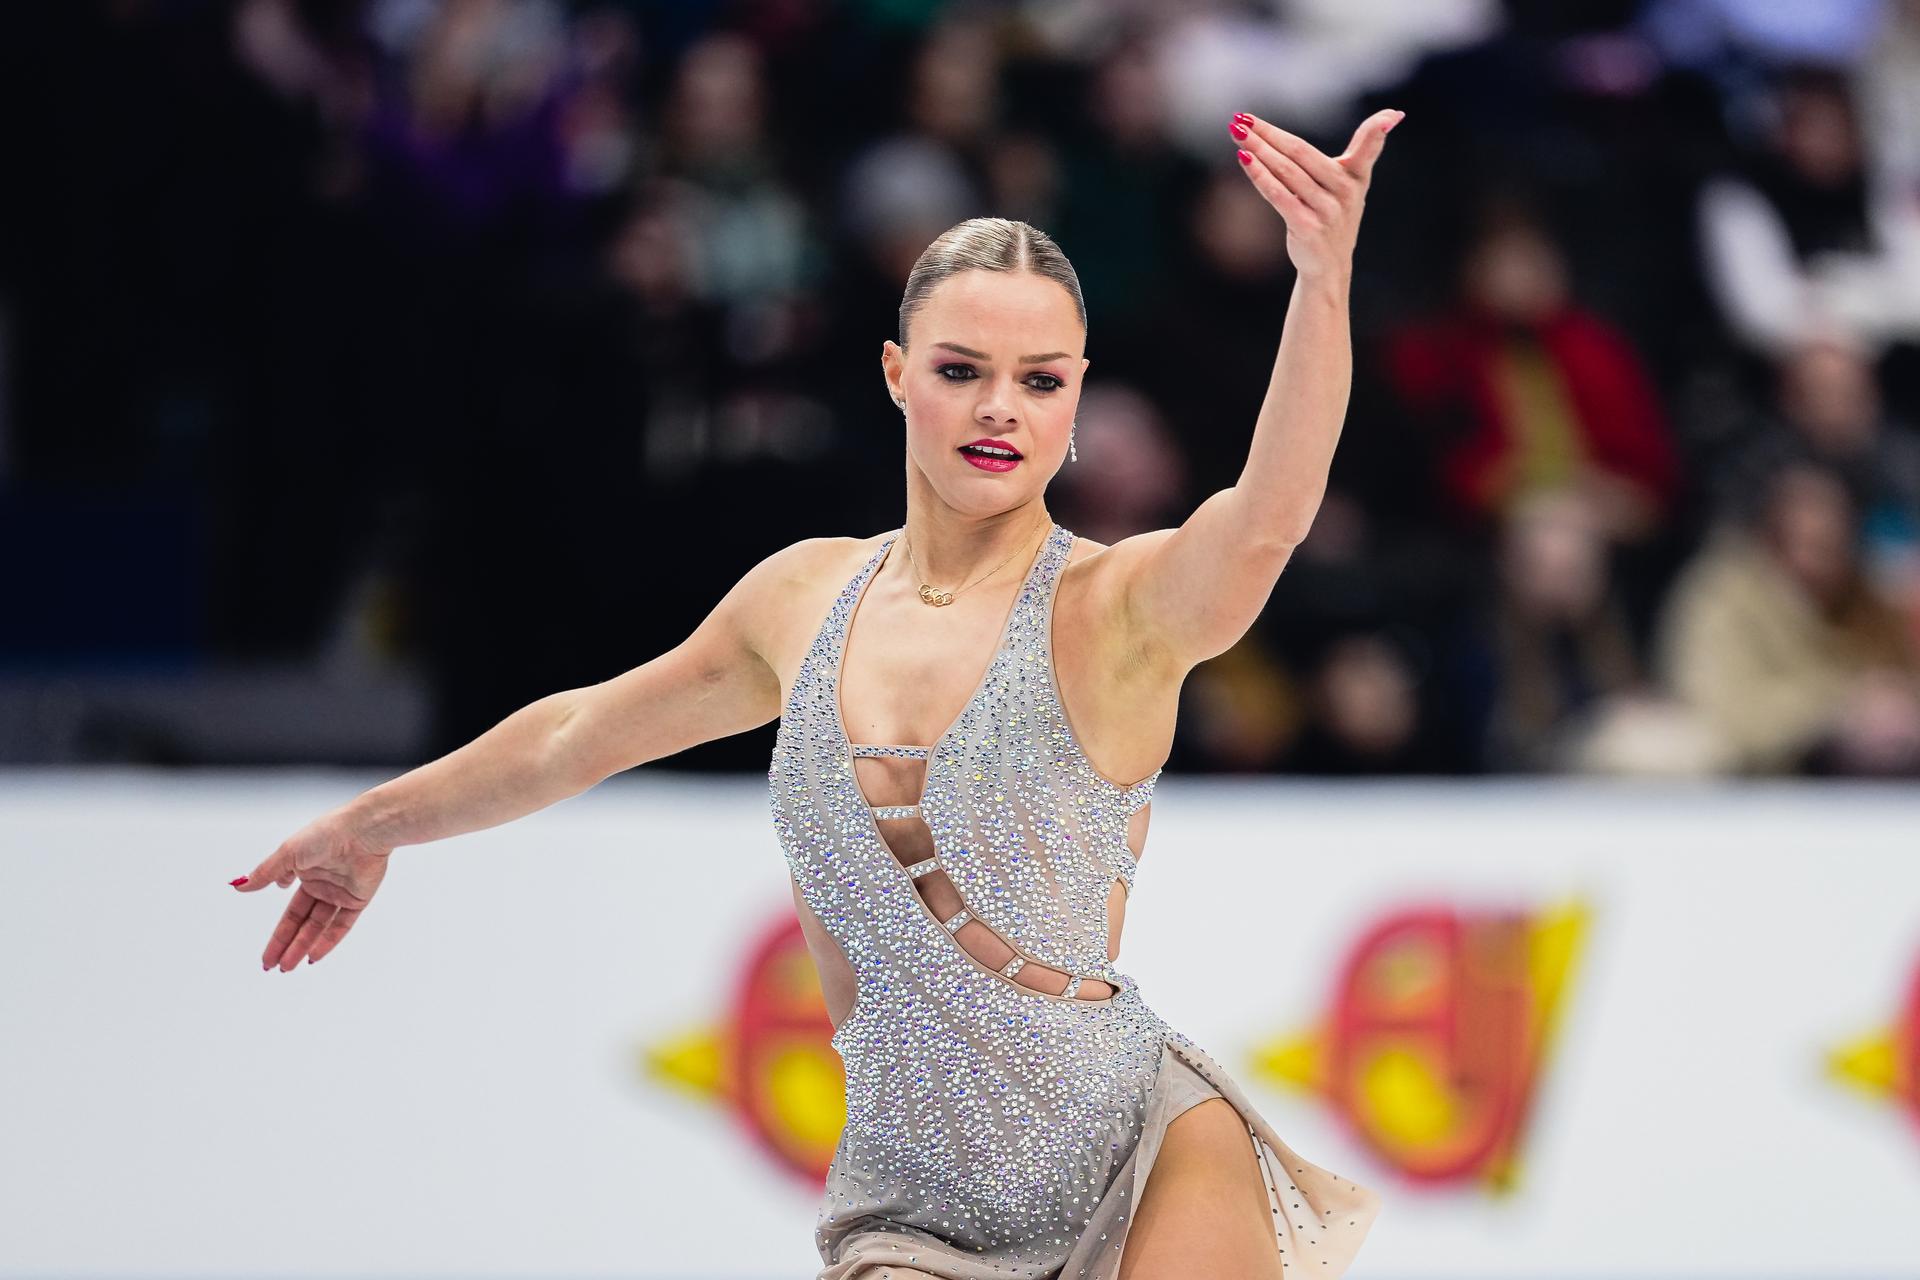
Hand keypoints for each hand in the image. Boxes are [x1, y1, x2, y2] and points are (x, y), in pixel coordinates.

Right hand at [234, 809, 391, 969]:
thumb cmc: (326, 833)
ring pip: (319, 927)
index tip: (265, 954)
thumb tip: (240, 886)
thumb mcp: (288, 853)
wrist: (363, 831)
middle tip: (271, 966)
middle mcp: (323, 885)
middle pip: (302, 923)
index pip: (289, 911)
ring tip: (288, 967)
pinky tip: (313, 956)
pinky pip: (342, 925)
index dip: (278, 933)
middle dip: (286, 945)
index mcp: (305, 873)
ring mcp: (341, 893)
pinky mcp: (359, 899)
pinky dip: (328, 941)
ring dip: (303, 946)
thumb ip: (266, 873)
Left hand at [1231, 108, 1401, 280]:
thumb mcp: (1352, 183)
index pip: (1368, 148)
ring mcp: (1327, 211)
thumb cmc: (1335, 215)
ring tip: (1236, 132)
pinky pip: (1279, 196)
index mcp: (1357, 177)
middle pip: (1301, 153)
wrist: (1329, 266)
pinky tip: (1244, 158)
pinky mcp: (1307, 227)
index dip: (1378, 132)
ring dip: (1257, 149)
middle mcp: (1345, 192)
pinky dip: (1260, 175)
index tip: (1390, 117)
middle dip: (1269, 133)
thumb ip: (1363, 149)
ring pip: (1286, 172)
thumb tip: (1391, 116)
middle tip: (1242, 118)